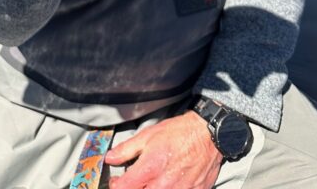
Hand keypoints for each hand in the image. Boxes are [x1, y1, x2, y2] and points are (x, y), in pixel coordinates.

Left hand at [105, 112, 222, 188]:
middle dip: (133, 188)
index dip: (116, 185)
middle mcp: (164, 185)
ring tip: (151, 180)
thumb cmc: (179, 132)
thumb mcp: (148, 135)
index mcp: (150, 168)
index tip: (116, 181)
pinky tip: (168, 182)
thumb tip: (110, 157)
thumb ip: (127, 149)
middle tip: (134, 180)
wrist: (207, 134)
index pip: (125, 188)